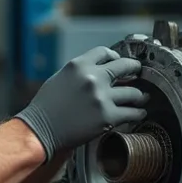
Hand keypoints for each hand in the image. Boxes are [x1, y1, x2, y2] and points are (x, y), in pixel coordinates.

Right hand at [15, 47, 148, 161]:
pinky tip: (139, 113)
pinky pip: (132, 113)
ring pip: (133, 92)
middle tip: (138, 73)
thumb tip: (100, 72)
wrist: (40, 130)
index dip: (115, 56)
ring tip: (141, 98)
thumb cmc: (46, 107)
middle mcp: (93, 78)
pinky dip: (138, 113)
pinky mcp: (107, 117)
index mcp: (79, 66)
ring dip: (139, 95)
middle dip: (135, 69)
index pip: (105, 52)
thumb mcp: (60, 78)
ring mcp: (102, 98)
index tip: (120, 62)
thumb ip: (81, 72)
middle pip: (125, 66)